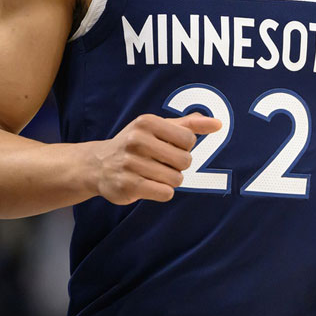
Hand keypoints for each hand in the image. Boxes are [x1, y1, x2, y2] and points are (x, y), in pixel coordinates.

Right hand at [89, 113, 221, 204]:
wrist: (98, 165)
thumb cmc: (136, 144)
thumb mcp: (159, 128)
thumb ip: (189, 125)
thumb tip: (218, 124)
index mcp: (147, 122)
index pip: (189, 140)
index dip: (184, 148)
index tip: (169, 148)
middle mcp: (136, 140)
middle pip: (185, 161)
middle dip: (178, 166)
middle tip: (160, 163)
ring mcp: (130, 163)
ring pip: (176, 179)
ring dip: (170, 180)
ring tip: (153, 174)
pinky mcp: (128, 185)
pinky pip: (165, 193)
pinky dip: (162, 192)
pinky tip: (149, 185)